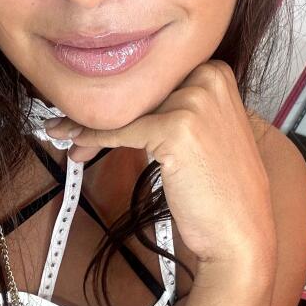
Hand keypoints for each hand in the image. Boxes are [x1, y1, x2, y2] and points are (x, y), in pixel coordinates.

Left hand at [43, 60, 276, 271]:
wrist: (241, 234)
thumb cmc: (221, 188)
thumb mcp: (207, 129)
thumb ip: (175, 104)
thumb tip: (123, 97)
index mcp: (217, 71)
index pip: (152, 77)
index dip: (119, 94)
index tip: (90, 107)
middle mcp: (209, 78)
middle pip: (136, 90)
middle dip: (100, 110)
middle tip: (67, 125)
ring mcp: (195, 101)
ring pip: (123, 109)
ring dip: (87, 126)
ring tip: (64, 136)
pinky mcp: (176, 127)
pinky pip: (119, 130)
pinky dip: (91, 138)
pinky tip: (74, 143)